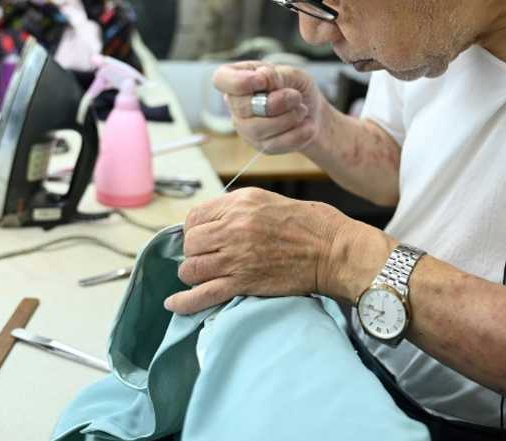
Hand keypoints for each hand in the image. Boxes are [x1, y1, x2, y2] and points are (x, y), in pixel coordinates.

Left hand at [163, 188, 351, 313]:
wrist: (331, 250)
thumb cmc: (306, 224)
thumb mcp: (266, 201)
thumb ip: (235, 209)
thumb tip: (209, 224)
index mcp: (239, 204)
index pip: (194, 218)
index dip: (195, 230)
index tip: (203, 239)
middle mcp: (233, 228)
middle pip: (190, 244)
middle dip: (195, 253)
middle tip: (209, 258)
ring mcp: (237, 257)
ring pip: (192, 269)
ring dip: (194, 274)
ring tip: (205, 275)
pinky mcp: (243, 282)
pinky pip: (203, 294)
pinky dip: (185, 302)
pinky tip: (174, 304)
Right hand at [212, 61, 327, 153]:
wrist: (313, 113)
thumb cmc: (297, 88)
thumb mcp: (292, 74)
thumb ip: (277, 75)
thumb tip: (262, 77)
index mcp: (238, 78)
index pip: (221, 79)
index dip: (239, 82)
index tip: (262, 81)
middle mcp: (235, 105)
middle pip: (242, 107)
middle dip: (276, 102)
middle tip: (296, 96)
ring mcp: (246, 128)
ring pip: (258, 129)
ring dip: (289, 118)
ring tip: (302, 109)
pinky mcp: (261, 146)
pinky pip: (276, 144)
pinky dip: (298, 134)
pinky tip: (306, 125)